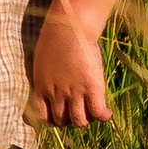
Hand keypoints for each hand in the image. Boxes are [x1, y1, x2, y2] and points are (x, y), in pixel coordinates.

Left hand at [30, 0, 115, 128]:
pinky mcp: (92, 88)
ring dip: (86, 119)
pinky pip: (98, 113)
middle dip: (69, 120)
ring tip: (92, 110)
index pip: (42, 117)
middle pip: (62, 121)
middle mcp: (56, 93)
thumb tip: (47, 86)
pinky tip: (107, 111)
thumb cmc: (54, 40)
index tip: (60, 116)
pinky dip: (103, 116)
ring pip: (79, 121)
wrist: (68, 27)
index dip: (52, 121)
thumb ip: (44, 78)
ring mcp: (74, 92)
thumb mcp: (41, 62)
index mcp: (40, 87)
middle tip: (79, 110)